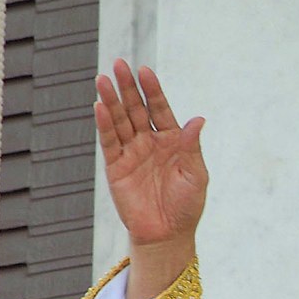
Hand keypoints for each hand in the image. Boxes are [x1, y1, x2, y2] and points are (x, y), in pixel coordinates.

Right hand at [94, 59, 207, 298]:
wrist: (168, 234)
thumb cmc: (186, 206)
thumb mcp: (196, 175)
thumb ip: (193, 147)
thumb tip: (198, 119)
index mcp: (173, 141)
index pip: (160, 109)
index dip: (153, 91)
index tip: (145, 71)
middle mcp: (150, 142)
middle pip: (137, 109)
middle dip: (128, 88)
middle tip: (119, 64)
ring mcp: (132, 153)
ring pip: (120, 121)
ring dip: (111, 101)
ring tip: (102, 79)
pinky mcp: (116, 167)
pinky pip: (109, 142)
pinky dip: (104, 125)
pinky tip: (99, 107)